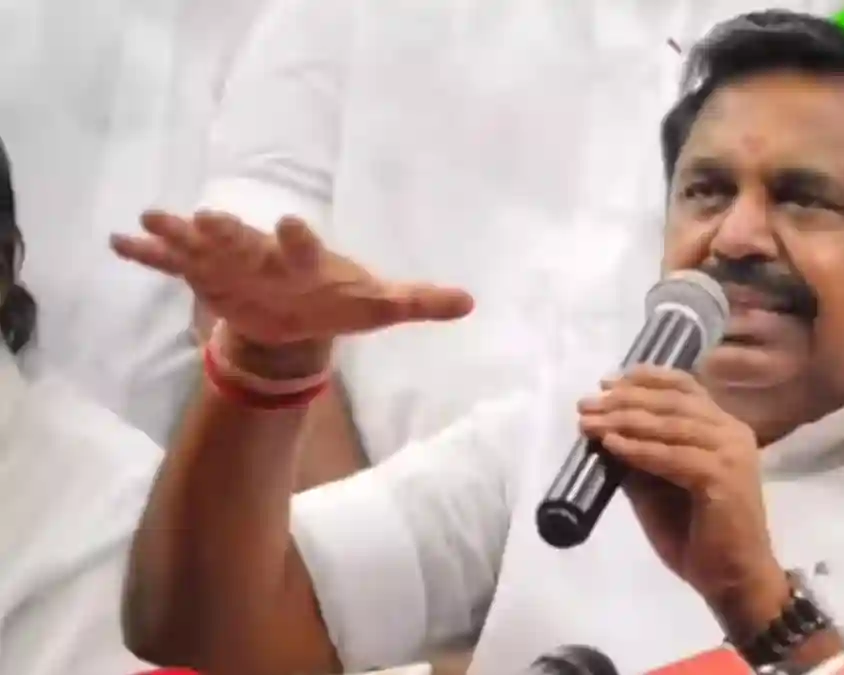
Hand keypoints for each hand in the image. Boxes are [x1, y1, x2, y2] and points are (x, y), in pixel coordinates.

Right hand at [111, 211, 473, 345]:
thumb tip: (471, 302)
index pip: (305, 246)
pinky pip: (173, 264)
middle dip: (228, 231)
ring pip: (204, 244)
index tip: (291, 223)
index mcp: (308, 260)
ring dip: (180, 233)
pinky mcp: (206, 276)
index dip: (298, 237)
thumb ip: (419, 302)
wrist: (300, 312)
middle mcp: (266, 254)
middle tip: (207, 217)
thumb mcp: (380, 305)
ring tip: (150, 218)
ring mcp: (232, 262)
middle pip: (246, 240)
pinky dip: (148, 254)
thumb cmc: (342, 299)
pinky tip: (118, 242)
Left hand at [577, 366, 788, 634]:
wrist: (733, 579)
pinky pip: (672, 456)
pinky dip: (639, 449)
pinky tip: (612, 446)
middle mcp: (731, 431)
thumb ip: (639, 457)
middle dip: (624, 400)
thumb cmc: (698, 537)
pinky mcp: (724, 476)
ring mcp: (731, 452)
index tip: (607, 381)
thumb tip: (602, 433)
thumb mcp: (657, 488)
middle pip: (672, 401)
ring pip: (671, 424)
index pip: (684, 387)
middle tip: (587, 403)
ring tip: (590, 422)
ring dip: (625, 420)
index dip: (645, 379)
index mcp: (722, 428)